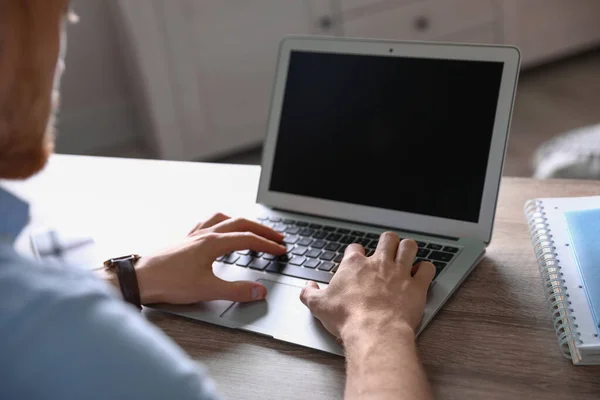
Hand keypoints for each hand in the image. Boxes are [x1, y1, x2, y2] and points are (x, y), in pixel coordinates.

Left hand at [134, 213, 286, 304]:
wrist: (139, 279)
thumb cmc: (168, 282)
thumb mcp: (207, 290)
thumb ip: (236, 291)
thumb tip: (259, 291)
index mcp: (213, 242)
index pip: (248, 239)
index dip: (268, 244)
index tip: (281, 250)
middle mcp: (204, 234)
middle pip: (240, 223)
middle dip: (261, 229)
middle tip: (276, 237)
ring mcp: (193, 235)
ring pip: (223, 219)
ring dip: (242, 222)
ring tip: (252, 229)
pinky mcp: (184, 240)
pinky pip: (207, 223)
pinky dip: (221, 223)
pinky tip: (219, 231)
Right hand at [300, 233, 434, 339]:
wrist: (374, 331)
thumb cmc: (348, 318)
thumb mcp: (318, 306)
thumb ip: (309, 293)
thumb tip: (307, 288)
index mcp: (354, 265)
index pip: (355, 248)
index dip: (356, 252)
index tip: (357, 259)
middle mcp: (378, 263)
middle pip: (387, 239)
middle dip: (387, 242)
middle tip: (386, 249)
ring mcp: (399, 272)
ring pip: (409, 247)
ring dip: (408, 249)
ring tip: (406, 254)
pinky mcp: (416, 286)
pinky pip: (427, 268)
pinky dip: (426, 269)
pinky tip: (422, 273)